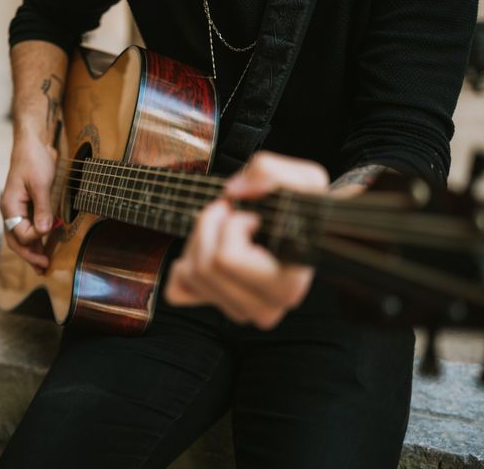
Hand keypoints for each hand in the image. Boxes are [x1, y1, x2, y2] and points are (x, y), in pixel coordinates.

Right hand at [0, 133, 56, 273]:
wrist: (32, 144)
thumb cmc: (34, 161)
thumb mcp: (40, 184)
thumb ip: (42, 209)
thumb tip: (45, 231)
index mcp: (10, 207)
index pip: (21, 233)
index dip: (36, 236)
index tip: (51, 230)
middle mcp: (10, 212)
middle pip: (16, 241)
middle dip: (30, 256)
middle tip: (44, 269)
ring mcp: (17, 211)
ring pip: (20, 238)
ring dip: (31, 253)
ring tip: (43, 267)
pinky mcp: (26, 208)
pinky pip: (27, 229)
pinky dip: (35, 241)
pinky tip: (42, 250)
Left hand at [164, 152, 328, 329]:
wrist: (305, 228)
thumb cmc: (304, 207)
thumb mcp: (304, 179)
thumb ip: (271, 172)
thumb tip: (234, 191)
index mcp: (287, 287)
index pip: (227, 259)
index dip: (234, 225)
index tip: (254, 215)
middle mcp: (266, 308)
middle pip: (204, 267)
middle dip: (211, 226)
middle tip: (231, 211)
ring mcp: (240, 312)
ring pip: (192, 275)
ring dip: (201, 238)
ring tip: (224, 225)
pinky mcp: (218, 308)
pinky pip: (178, 291)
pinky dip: (187, 263)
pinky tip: (210, 248)